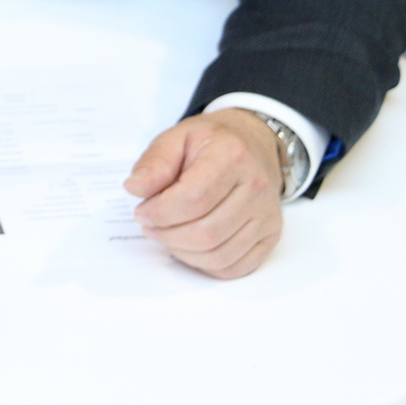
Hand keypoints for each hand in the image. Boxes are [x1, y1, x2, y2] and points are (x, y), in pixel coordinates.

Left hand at [124, 109, 283, 278]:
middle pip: (205, 233)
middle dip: (166, 235)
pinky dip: (204, 264)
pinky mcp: (271, 235)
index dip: (160, 213)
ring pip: (218, 255)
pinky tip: (189, 247)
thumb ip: (154, 162)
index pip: (193, 200)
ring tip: (166, 234)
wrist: (253, 142)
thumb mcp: (176, 137)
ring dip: (182, 252)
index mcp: (232, 156)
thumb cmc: (211, 142)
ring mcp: (267, 215)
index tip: (142, 211)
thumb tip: (135, 188)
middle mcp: (257, 187)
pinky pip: (234, 267)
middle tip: (150, 224)